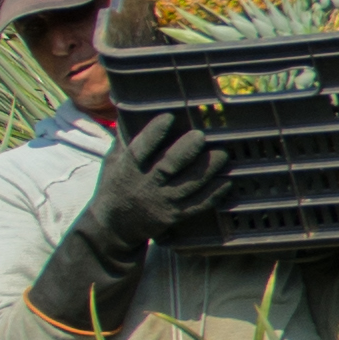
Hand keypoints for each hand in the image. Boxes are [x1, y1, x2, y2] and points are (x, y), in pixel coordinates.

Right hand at [27, 111, 231, 336]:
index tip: (168, 117)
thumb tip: (130, 110)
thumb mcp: (112, 163)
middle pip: (167, 168)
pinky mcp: (174, 216)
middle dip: (185, 151)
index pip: (139, 150)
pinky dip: (213, 195)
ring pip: (188, 186)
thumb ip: (123, 140)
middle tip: (200, 136)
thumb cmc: (114, 186)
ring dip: (207, 170)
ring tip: (222, 154)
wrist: (113, 228)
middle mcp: (145, 186)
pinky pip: (197, 206)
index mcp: (127, 170)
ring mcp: (162, 203)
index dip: (154, 134)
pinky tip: (226, 182)